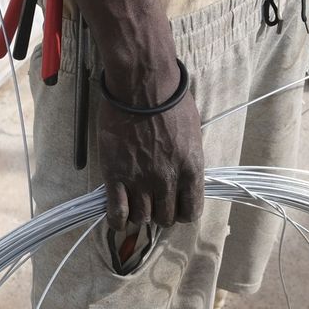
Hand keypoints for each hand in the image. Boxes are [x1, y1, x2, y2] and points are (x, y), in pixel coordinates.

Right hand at [96, 77, 203, 229]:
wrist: (142, 87)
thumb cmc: (170, 103)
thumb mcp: (191, 135)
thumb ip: (188, 162)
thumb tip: (182, 179)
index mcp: (190, 170)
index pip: (191, 212)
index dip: (182, 212)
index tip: (176, 206)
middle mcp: (168, 180)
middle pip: (165, 218)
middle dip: (159, 212)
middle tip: (152, 200)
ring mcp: (141, 180)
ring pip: (142, 218)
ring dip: (139, 214)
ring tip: (134, 203)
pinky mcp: (116, 176)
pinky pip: (117, 213)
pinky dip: (118, 221)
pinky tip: (118, 218)